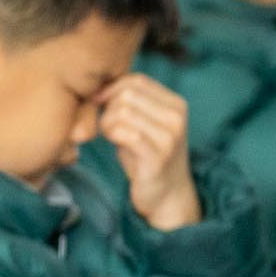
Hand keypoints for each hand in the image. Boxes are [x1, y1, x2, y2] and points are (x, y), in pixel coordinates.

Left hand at [96, 73, 198, 229]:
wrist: (167, 196)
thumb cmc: (147, 158)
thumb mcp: (142, 125)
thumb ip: (129, 105)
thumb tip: (99, 88)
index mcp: (175, 104)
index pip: (136, 80)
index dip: (111, 89)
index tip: (100, 106)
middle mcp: (176, 116)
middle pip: (127, 94)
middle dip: (107, 108)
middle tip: (106, 127)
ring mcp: (170, 136)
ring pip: (123, 112)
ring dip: (107, 124)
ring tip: (111, 137)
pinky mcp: (158, 156)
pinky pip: (126, 134)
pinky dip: (113, 137)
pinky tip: (115, 145)